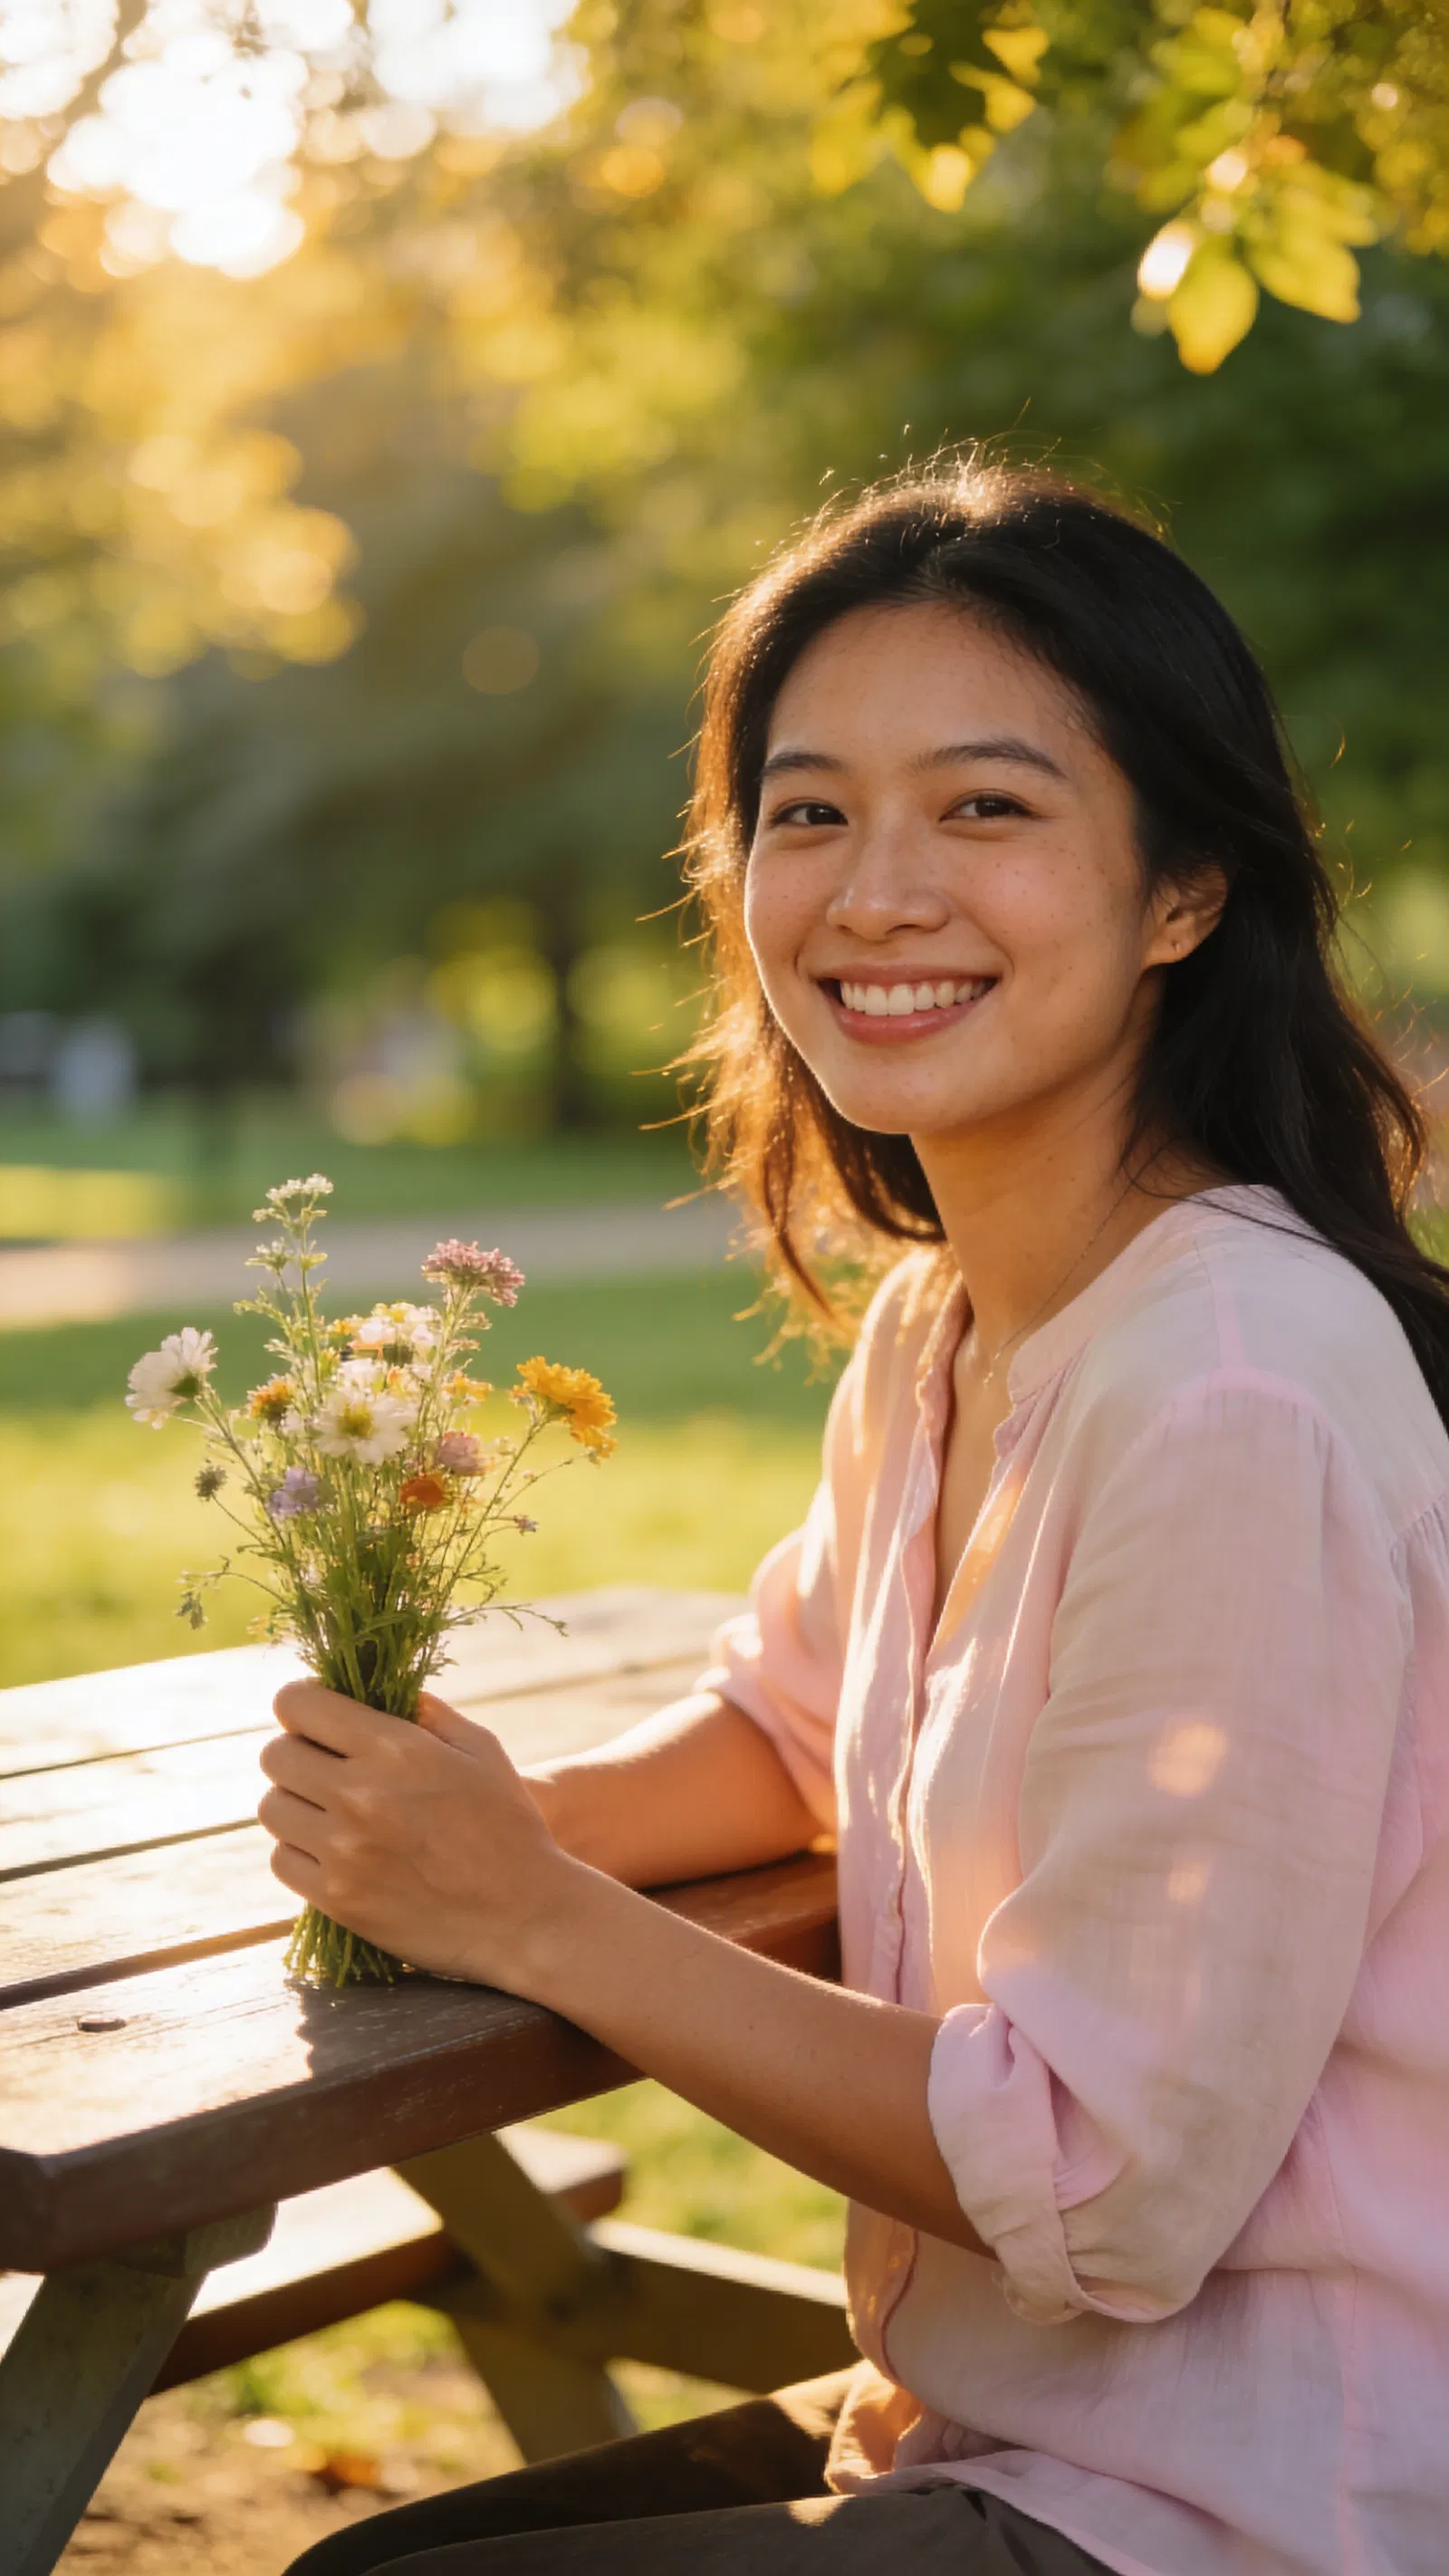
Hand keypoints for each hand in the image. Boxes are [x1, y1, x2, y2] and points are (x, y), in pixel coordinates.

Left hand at [258, 1682, 583, 1987]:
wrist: (524, 1916)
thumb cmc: (508, 1825)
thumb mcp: (480, 1749)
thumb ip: (425, 1713)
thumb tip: (377, 1691)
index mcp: (395, 1748)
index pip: (297, 1704)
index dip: (300, 1702)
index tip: (315, 1716)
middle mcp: (359, 1796)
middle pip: (274, 1756)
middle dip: (295, 1751)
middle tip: (323, 1764)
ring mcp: (343, 1852)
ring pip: (271, 1809)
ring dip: (294, 1803)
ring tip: (328, 1810)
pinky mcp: (337, 1899)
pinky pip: (282, 1861)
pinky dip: (299, 1851)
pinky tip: (333, 1851)